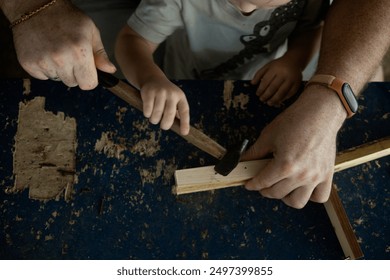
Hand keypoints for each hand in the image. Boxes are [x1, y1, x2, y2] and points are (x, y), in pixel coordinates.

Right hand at [11, 1, 115, 88]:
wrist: (34, 6)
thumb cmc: (66, 17)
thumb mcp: (90, 31)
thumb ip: (100, 54)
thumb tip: (110, 70)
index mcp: (80, 52)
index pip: (88, 84)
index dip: (89, 78)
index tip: (87, 71)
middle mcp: (61, 59)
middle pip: (73, 83)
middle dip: (74, 73)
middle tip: (69, 55)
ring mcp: (43, 61)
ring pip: (58, 79)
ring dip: (59, 70)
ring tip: (56, 51)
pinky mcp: (28, 63)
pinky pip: (42, 77)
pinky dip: (44, 68)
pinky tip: (44, 52)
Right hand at [140, 77, 189, 134]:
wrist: (152, 78)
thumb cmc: (165, 95)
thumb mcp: (174, 100)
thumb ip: (177, 113)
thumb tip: (181, 130)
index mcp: (180, 96)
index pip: (184, 111)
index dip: (185, 123)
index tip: (184, 133)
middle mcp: (171, 93)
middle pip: (169, 115)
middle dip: (165, 125)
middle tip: (163, 126)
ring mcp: (160, 92)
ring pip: (157, 114)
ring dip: (154, 120)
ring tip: (154, 119)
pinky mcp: (149, 92)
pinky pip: (148, 110)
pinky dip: (147, 115)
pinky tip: (148, 112)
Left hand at [241, 86, 345, 207]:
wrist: (320, 112)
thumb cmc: (295, 121)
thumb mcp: (268, 136)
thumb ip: (254, 153)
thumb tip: (242, 161)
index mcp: (285, 165)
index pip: (263, 183)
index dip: (252, 184)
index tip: (249, 184)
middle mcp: (301, 175)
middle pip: (277, 194)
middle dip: (265, 190)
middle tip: (263, 182)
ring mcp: (316, 177)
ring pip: (297, 202)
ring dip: (286, 197)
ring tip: (282, 186)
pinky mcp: (327, 175)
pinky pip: (319, 197)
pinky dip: (310, 196)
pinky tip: (302, 187)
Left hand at [251, 56, 301, 106]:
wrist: (294, 61)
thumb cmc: (278, 65)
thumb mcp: (267, 66)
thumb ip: (259, 74)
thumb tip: (252, 83)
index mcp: (275, 68)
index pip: (266, 81)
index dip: (261, 89)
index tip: (257, 94)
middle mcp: (284, 74)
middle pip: (273, 87)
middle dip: (266, 95)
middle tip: (262, 100)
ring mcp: (291, 79)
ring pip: (282, 92)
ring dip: (274, 99)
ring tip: (269, 103)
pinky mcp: (297, 84)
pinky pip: (290, 94)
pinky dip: (283, 99)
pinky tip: (278, 101)